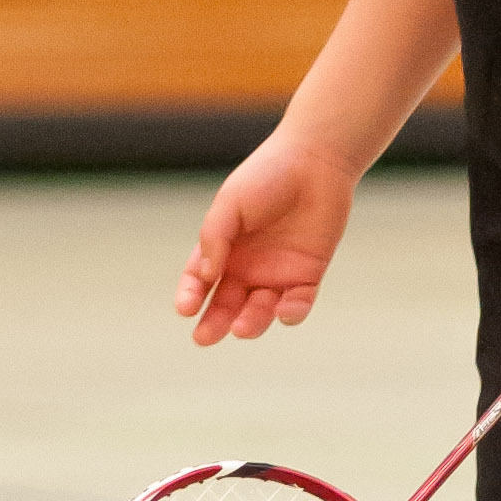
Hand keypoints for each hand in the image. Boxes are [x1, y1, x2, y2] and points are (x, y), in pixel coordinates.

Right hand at [176, 132, 358, 344]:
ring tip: (242, 328)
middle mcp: (247, 266)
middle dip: (214, 323)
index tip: (185, 308)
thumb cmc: (267, 177)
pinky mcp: (308, 275)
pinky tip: (283, 312)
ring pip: (260, 310)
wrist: (315, 162)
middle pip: (227, 304)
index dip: (190, 295)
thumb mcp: (231, 204)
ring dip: (251, 322)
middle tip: (204, 338)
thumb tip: (206, 277)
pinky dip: (291, 312)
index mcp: (223, 248)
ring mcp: (277, 273)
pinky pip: (298, 303)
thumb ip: (215, 237)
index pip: (199, 280)